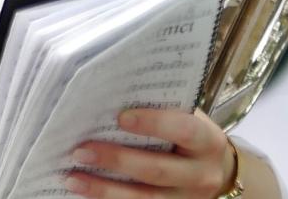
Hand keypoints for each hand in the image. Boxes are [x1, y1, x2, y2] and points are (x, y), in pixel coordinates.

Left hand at [65, 108, 239, 197]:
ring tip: (73, 179)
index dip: (153, 123)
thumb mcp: (186, 118)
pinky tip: (84, 192)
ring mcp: (186, 198)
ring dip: (104, 189)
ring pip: (144, 198)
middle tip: (81, 151)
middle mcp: (201, 175)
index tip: (120, 117)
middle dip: (117, 160)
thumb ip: (159, 109)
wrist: (215, 170)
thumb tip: (108, 100)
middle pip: (156, 170)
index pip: (183, 130)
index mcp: (207, 142)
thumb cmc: (190, 135)